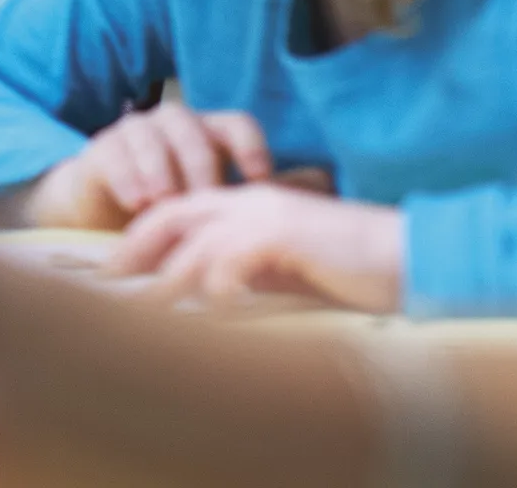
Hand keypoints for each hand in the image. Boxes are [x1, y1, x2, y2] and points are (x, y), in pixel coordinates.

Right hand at [22, 99, 275, 228]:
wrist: (102, 217)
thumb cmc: (170, 214)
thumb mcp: (211, 211)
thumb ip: (248, 208)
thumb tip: (305, 213)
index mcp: (208, 134)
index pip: (237, 124)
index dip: (251, 146)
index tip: (260, 178)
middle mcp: (173, 125)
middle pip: (192, 129)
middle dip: (200, 164)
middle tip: (205, 199)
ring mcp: (135, 132)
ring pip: (152, 135)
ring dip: (160, 167)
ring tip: (165, 200)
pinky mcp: (100, 148)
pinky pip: (115, 152)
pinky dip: (128, 175)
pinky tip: (136, 201)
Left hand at [109, 184, 405, 312]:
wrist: (410, 254)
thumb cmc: (352, 267)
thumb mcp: (287, 266)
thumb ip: (247, 269)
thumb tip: (205, 295)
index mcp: (250, 202)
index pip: (181, 211)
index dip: (143, 237)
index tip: (116, 268)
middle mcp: (251, 200)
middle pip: (173, 216)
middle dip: (136, 249)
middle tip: (106, 282)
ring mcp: (267, 214)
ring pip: (195, 243)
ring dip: (165, 280)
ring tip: (142, 313)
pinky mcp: (285, 235)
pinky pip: (231, 261)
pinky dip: (213, 289)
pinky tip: (206, 315)